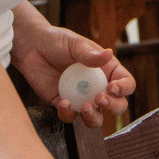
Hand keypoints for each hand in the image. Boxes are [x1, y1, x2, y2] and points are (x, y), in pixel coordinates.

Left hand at [13, 25, 135, 126]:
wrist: (32, 47)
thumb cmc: (58, 41)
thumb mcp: (75, 44)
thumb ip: (89, 53)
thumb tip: (108, 54)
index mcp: (107, 70)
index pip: (126, 83)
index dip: (124, 88)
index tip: (112, 87)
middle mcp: (98, 87)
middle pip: (116, 105)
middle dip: (113, 106)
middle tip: (99, 99)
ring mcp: (82, 98)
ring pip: (96, 118)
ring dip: (93, 118)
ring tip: (85, 108)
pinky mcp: (64, 105)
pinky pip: (70, 117)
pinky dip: (68, 114)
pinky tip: (63, 103)